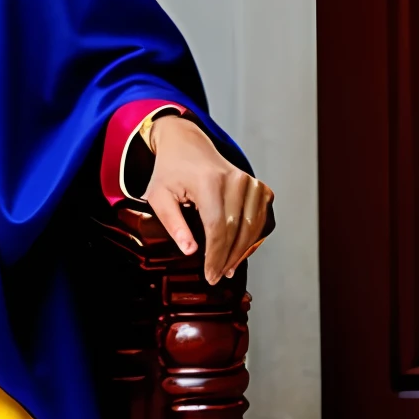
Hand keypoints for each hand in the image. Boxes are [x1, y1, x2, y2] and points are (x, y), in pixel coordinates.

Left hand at [144, 116, 273, 284]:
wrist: (186, 144)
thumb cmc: (170, 170)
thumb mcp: (158, 195)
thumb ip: (172, 222)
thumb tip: (190, 250)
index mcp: (209, 182)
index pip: (218, 228)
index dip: (216, 256)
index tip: (210, 274)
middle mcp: (235, 180)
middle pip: (237, 230)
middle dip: (227, 258)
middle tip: (217, 275)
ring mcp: (250, 182)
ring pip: (253, 227)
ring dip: (242, 251)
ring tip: (228, 267)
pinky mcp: (258, 186)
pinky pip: (261, 218)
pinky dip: (253, 237)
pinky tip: (241, 250)